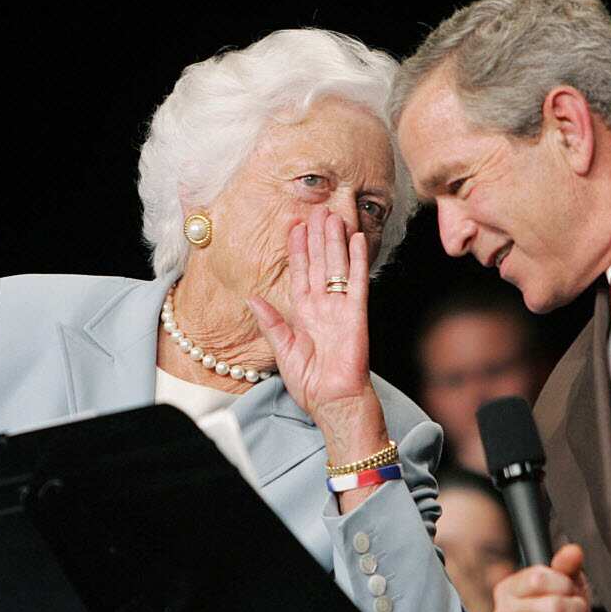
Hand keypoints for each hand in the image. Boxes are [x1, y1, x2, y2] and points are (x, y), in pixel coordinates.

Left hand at [248, 210, 387, 474]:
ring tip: (334, 215)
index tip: (294, 226)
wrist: (333, 401)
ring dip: (336, 241)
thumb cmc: (310, 383)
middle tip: (318, 210)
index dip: (297, 250)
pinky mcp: (356, 314)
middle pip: (319, 263)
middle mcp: (323, 306)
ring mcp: (340, 308)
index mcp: (304, 313)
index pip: (300, 273)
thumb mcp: (282, 351)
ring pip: (337, 266)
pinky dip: (358, 260)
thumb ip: (271, 322)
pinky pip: (357, 282)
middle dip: (318, 237)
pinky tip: (358, 240)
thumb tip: (252, 298)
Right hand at [492, 543, 592, 611]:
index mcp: (507, 590)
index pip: (539, 579)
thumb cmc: (554, 606)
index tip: (569, 589)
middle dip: (577, 608)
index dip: (564, 583)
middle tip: (579, 611)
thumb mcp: (561, 582)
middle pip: (554, 607)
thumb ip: (566, 564)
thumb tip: (573, 551)